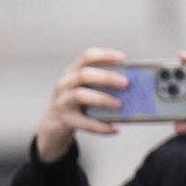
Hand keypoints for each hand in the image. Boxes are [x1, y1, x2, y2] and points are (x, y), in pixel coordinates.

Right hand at [33, 47, 129, 161]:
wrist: (53, 124)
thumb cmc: (77, 103)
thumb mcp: (85, 89)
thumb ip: (102, 86)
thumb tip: (132, 89)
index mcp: (72, 72)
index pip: (87, 57)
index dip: (104, 56)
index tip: (123, 58)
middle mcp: (65, 84)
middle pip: (84, 74)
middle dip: (106, 77)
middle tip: (126, 83)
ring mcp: (62, 101)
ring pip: (80, 95)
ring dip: (102, 99)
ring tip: (119, 105)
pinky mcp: (64, 119)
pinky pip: (83, 122)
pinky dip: (101, 126)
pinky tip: (115, 129)